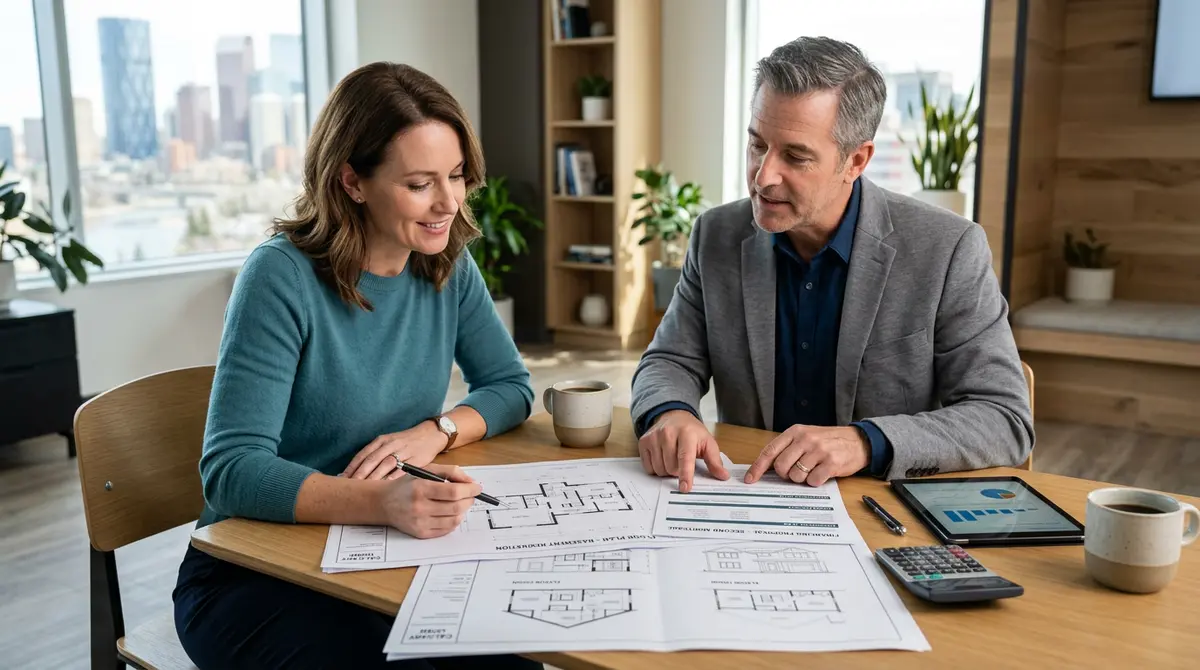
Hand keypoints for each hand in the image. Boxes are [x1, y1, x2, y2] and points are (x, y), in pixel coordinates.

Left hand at [342, 421, 445, 479]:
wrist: (431, 435)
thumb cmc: (406, 442)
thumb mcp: (389, 442)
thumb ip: (375, 454)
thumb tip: (355, 471)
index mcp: (382, 440)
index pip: (363, 454)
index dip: (352, 466)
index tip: (342, 478)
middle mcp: (391, 444)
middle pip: (372, 460)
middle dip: (359, 474)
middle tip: (349, 486)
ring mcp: (403, 451)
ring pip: (385, 465)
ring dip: (373, 477)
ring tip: (364, 489)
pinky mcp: (415, 460)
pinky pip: (401, 471)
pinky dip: (392, 479)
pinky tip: (385, 487)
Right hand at [377, 463, 480, 538]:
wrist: (384, 503)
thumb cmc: (408, 485)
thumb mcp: (426, 470)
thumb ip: (450, 472)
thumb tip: (471, 482)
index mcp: (420, 488)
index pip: (454, 491)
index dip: (470, 490)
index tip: (477, 488)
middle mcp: (419, 507)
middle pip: (456, 507)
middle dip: (469, 500)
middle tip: (470, 495)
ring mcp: (420, 523)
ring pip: (454, 520)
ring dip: (463, 510)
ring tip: (460, 503)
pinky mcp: (420, 534)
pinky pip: (446, 530)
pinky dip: (454, 520)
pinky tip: (450, 512)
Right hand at [638, 410, 729, 491]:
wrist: (674, 416)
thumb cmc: (692, 432)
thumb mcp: (707, 442)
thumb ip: (715, 461)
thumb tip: (723, 476)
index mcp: (687, 433)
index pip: (685, 458)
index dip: (685, 475)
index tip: (685, 488)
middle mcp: (668, 433)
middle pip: (671, 467)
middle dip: (678, 471)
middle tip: (682, 462)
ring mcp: (654, 437)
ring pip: (659, 469)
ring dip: (667, 471)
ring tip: (672, 459)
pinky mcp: (644, 441)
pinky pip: (648, 467)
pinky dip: (656, 468)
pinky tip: (662, 458)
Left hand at [744, 425, 869, 486]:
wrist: (858, 441)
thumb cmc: (828, 441)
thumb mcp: (806, 437)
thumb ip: (787, 449)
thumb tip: (764, 468)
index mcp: (795, 432)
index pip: (770, 451)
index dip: (758, 467)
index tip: (750, 479)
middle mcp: (806, 439)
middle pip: (781, 467)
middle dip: (785, 475)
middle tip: (796, 472)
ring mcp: (819, 450)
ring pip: (796, 476)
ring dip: (802, 479)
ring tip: (813, 469)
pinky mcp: (832, 463)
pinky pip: (813, 481)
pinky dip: (815, 482)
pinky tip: (822, 473)